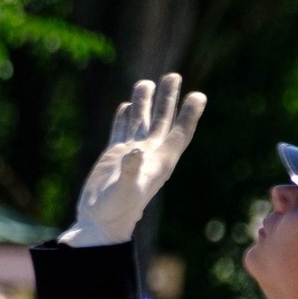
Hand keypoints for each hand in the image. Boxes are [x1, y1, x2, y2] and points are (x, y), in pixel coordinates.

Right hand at [60, 75, 207, 247]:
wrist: (99, 222)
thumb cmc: (116, 211)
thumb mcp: (126, 192)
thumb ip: (131, 171)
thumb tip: (135, 150)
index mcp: (160, 161)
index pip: (179, 132)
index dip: (190, 114)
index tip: (198, 95)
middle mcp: (149, 154)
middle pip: (162, 121)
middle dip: (168, 99)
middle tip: (173, 76)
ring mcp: (131, 154)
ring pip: (141, 122)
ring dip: (145, 103)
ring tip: (146, 82)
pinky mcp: (113, 156)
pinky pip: (121, 130)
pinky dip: (124, 117)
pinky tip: (126, 105)